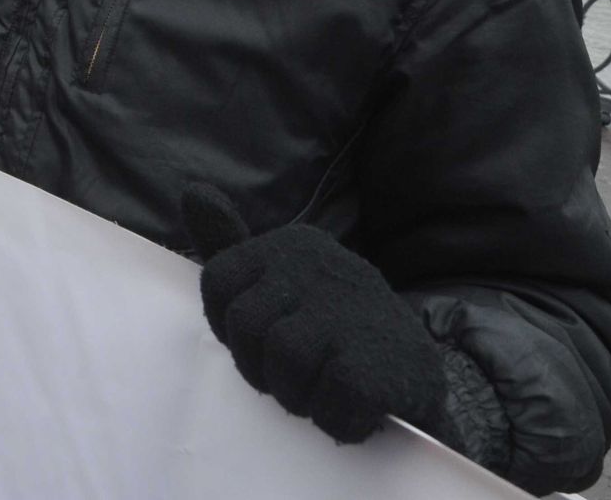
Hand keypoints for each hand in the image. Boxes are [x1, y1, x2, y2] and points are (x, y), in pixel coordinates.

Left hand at [181, 184, 448, 445]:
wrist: (416, 373)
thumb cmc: (334, 329)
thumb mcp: (278, 278)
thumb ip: (230, 244)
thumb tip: (193, 192)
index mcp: (292, 245)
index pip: (217, 281)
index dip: (230, 326)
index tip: (264, 341)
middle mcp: (320, 265)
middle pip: (245, 326)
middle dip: (261, 367)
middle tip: (296, 374)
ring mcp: (350, 310)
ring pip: (283, 363)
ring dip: (298, 396)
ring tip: (322, 389)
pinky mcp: (376, 361)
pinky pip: (328, 401)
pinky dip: (335, 418)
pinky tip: (354, 407)